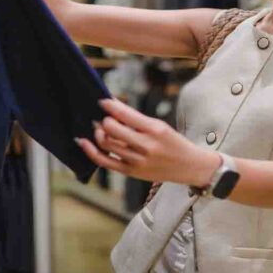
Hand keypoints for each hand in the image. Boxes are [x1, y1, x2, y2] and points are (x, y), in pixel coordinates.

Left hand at [76, 98, 220, 186]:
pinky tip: (83, 142)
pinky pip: (104, 161)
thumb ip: (136, 120)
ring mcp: (137, 161)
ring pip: (106, 143)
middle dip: (104, 120)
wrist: (189, 167)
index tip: (102, 100)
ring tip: (99, 127)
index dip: (109, 105)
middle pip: (111, 129)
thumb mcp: (159, 126)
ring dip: (98, 132)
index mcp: (154, 130)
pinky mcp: (130, 172)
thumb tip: (112, 108)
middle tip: (104, 117)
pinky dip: (91, 151)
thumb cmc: (173, 142)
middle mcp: (145, 146)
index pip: (125, 114)